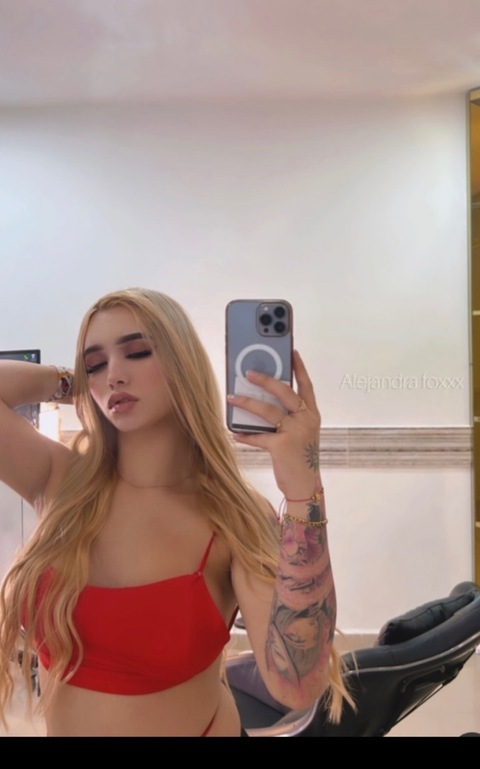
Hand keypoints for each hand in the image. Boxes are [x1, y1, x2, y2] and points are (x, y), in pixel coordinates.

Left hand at [227, 350, 320, 497]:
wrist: (305, 485)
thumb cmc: (299, 457)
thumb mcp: (301, 433)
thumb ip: (289, 417)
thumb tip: (264, 400)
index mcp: (312, 415)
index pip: (306, 386)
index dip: (299, 368)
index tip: (292, 352)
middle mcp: (306, 420)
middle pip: (285, 392)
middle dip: (266, 380)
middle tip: (249, 372)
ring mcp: (295, 432)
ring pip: (268, 411)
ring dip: (247, 402)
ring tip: (232, 397)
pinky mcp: (282, 446)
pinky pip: (259, 436)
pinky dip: (245, 435)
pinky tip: (234, 433)